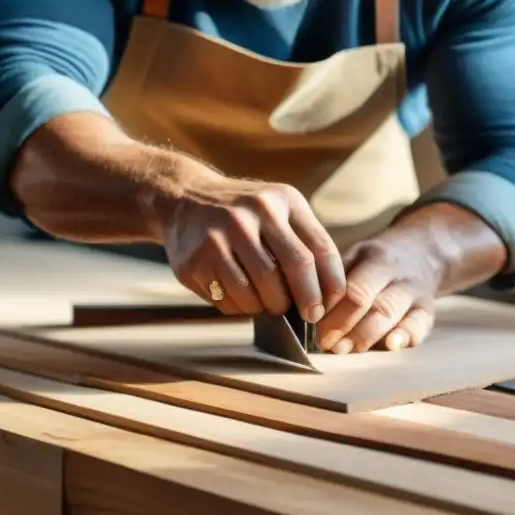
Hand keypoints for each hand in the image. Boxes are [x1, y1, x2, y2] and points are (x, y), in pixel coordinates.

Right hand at [161, 177, 346, 321]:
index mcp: (282, 200)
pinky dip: (240, 307)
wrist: (184, 198)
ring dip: (269, 307)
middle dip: (305, 301)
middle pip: (292, 270)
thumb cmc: (245, 212)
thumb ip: (305, 241)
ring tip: (269, 303)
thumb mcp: (279, 208)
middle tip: (306, 316)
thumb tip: (330, 295)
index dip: (330, 286)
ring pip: (258, 292)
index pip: (319, 250)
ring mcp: (220, 236)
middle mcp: (251, 213)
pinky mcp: (195, 260)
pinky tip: (240, 296)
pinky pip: (228, 300)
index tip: (328, 307)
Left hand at [316, 223, 442, 353]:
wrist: (422, 253)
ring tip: (344, 350)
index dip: (333, 310)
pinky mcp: (428, 311)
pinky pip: (420, 325)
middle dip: (346, 326)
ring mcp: (416, 293)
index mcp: (377, 258)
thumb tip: (304, 306)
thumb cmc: (375, 261)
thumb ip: (335, 279)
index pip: (354, 287)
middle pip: (374, 304)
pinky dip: (406, 337)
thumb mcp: (355, 256)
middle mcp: (399, 275)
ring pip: (392, 315)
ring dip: (366, 337)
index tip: (313, 324)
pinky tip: (391, 346)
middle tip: (326, 344)